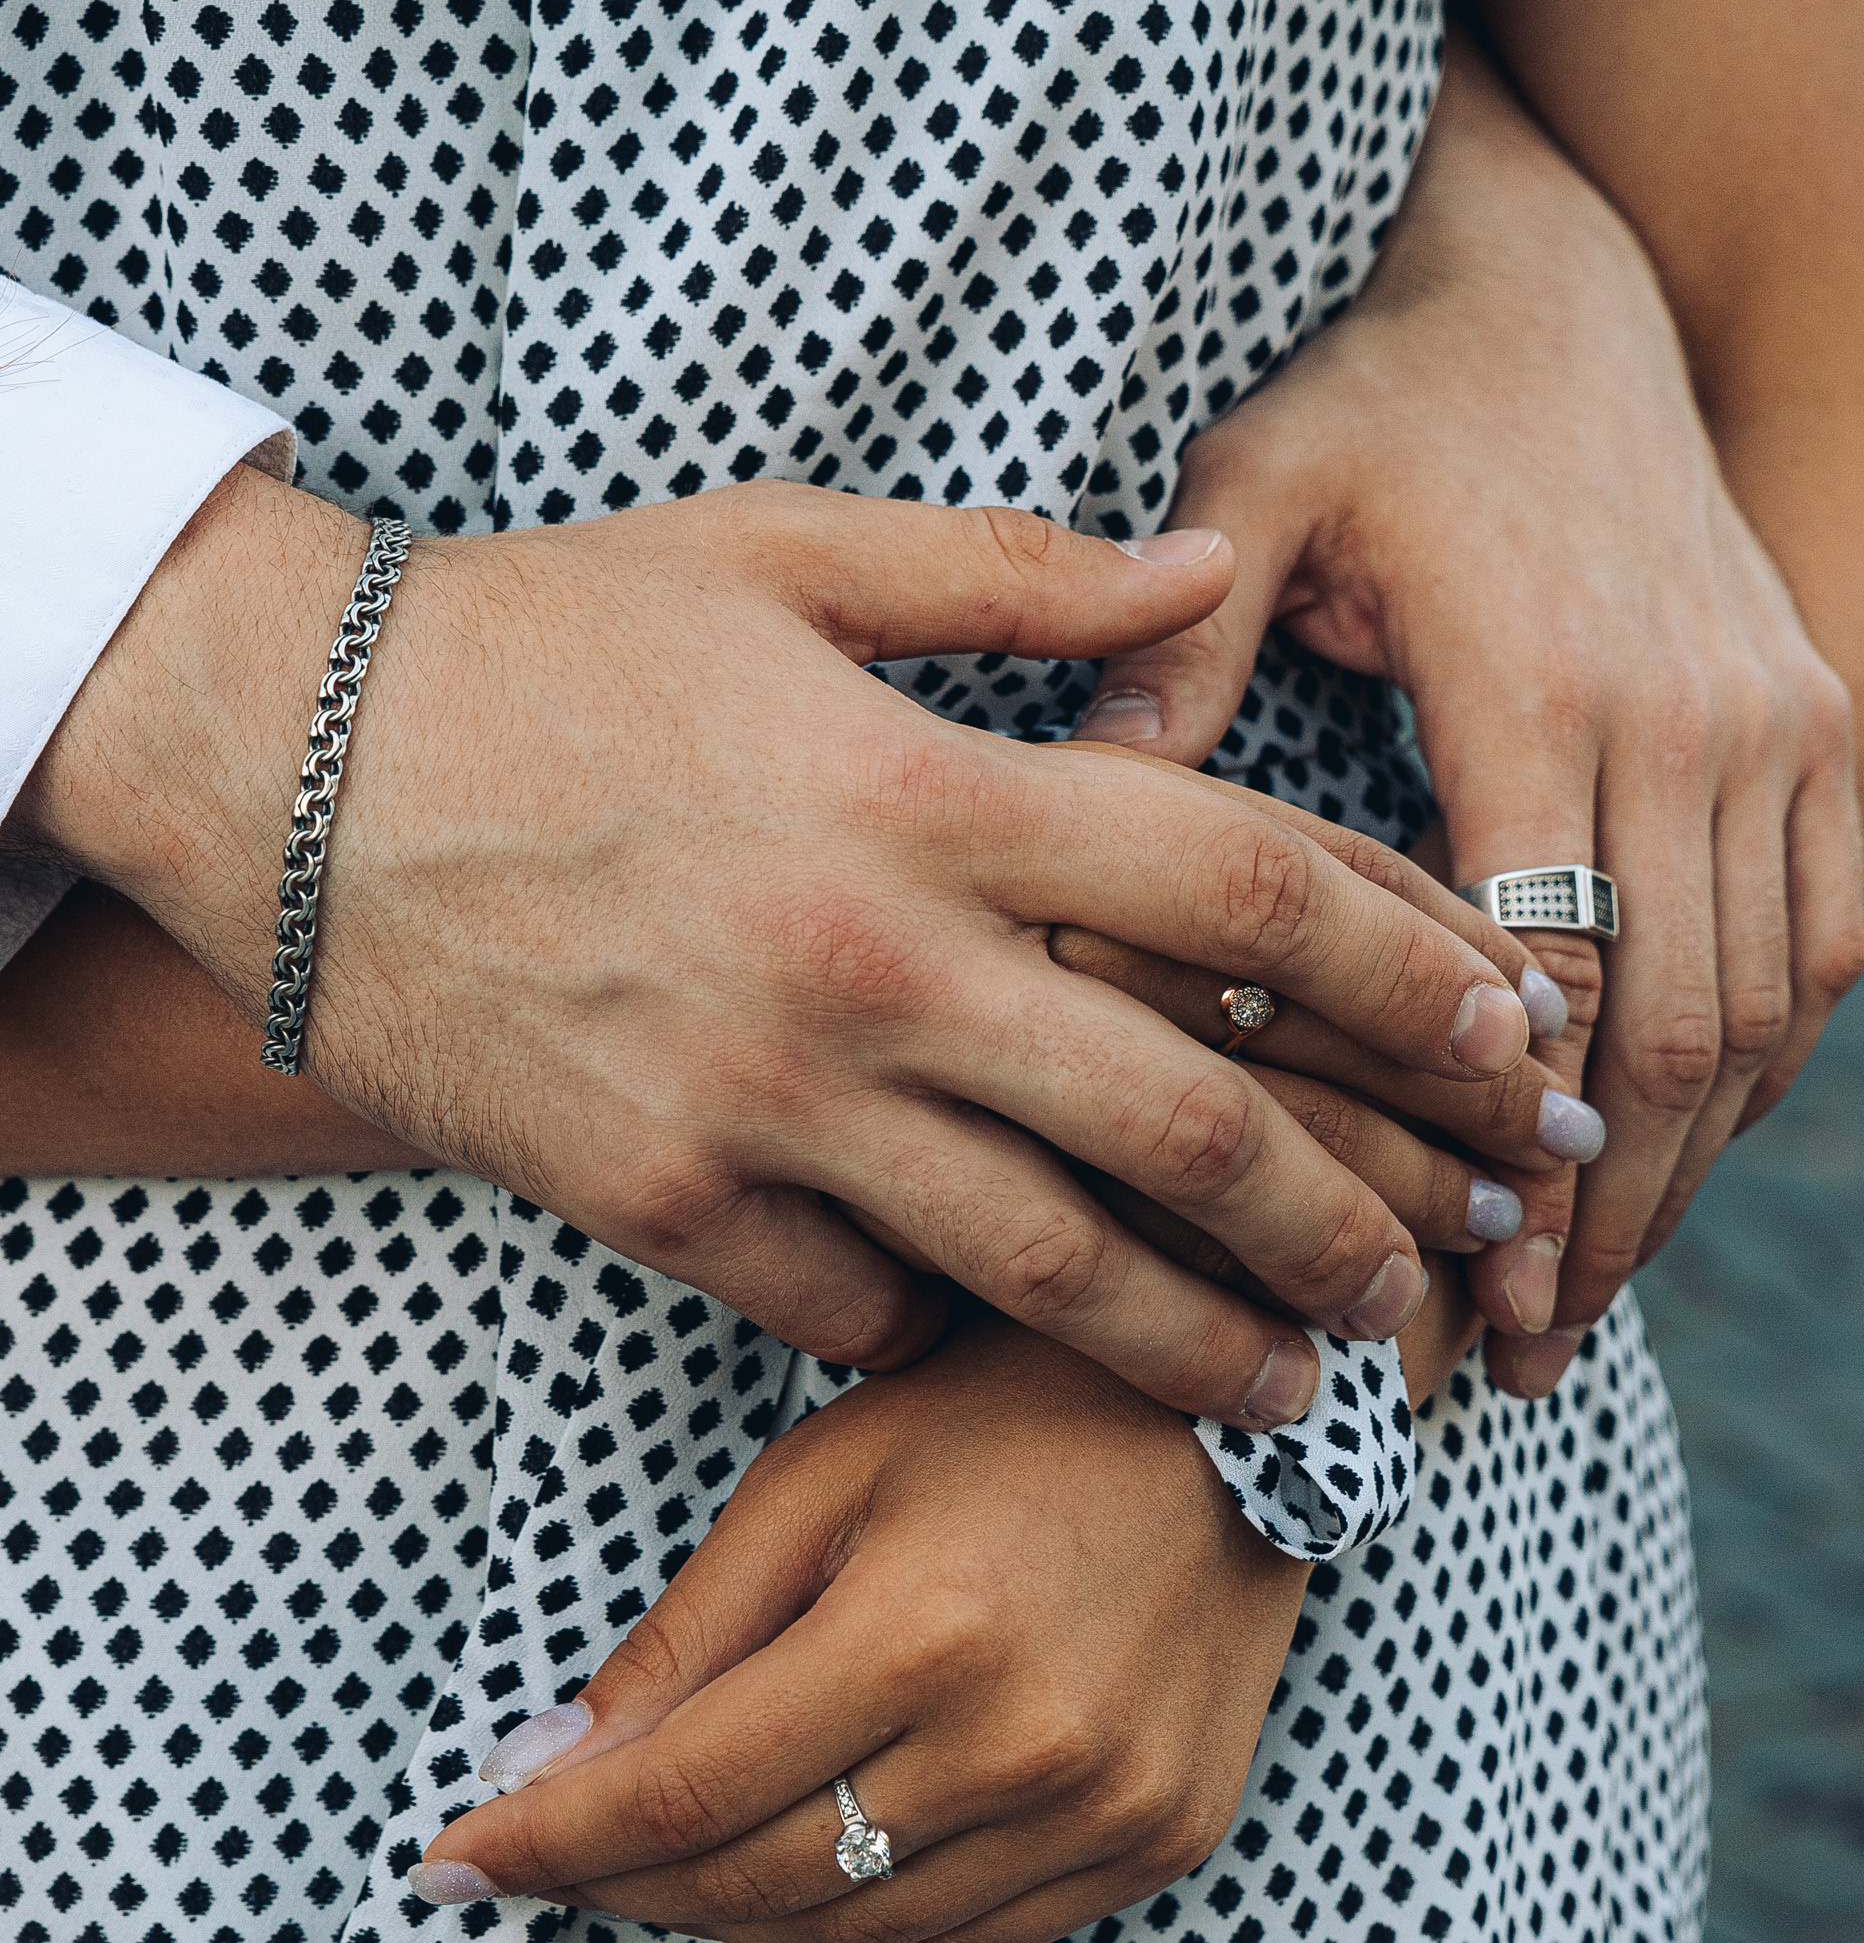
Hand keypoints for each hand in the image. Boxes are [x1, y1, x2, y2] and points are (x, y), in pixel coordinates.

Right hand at [14, 467, 1554, 1422]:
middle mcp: (871, 968)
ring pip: (1044, 1266)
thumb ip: (1013, 576)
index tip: (1507, 1037)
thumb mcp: (779, 551)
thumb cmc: (545, 638)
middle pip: (1185, 1128)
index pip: (1240, 893)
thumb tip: (1205, 571)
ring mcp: (762, 1103)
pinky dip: (939, 1331)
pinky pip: (849, 1310)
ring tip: (1306, 1391)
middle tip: (1451, 1272)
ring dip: (1202, 1342)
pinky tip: (1006, 1348)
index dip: (1408, 970)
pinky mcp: (654, 1199)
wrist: (277, 764)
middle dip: (1354, 1215)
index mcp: (928, 795)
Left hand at [408, 1314, 1313, 1942]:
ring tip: (656, 1867)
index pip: (682, 1792)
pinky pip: (972, 1940)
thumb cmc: (1008, 1413)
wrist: (1242, 1414)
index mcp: (921, 1631)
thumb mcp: (820, 1476)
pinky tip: (803, 1871)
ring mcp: (1107, 1808)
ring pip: (859, 1935)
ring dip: (731, 1916)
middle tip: (539, 1861)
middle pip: (758, 1882)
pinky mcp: (1166, 1838)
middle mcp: (1022, 1744)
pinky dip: (863, 1924)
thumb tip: (543, 1765)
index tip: (448, 1865)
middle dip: (620, 1885)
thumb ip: (688, 1633)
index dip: (548, 1841)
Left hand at [1074, 36, 1863, 1391]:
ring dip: (1692, 1167)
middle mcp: (1688, 713)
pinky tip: (1680, 1156)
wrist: (1559, 285)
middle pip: (1672, 1025)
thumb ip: (1172, 643)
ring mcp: (1770, 720)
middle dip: (1605, 1212)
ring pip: (1767, 1005)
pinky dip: (1764, 1063)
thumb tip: (1071, 797)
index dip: (1505, 1145)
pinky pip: (1821, 933)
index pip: (1545, 966)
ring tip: (1594, 1297)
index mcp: (1540, 679)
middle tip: (1520, 1349)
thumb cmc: (1375, 399)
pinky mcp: (1812, 716)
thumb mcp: (1250, 484)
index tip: (1454, 1282)